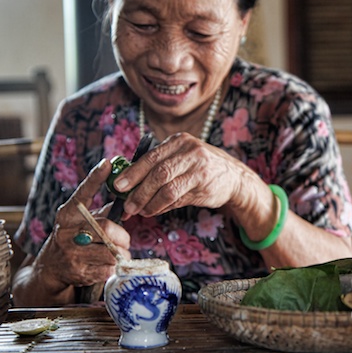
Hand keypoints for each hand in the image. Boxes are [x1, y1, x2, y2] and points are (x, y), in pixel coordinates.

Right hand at [33, 159, 130, 288]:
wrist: (50, 268)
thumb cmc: (74, 239)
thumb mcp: (81, 222)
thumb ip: (102, 211)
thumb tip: (125, 195)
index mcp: (69, 213)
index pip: (83, 192)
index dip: (95, 177)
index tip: (107, 163)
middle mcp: (67, 230)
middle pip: (106, 228)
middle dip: (123, 236)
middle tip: (125, 241)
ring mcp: (70, 251)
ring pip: (110, 250)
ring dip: (121, 254)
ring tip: (119, 254)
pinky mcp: (77, 271)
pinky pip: (107, 268)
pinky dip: (114, 267)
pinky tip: (108, 265)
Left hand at [112, 132, 249, 217]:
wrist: (234, 177)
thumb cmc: (201, 168)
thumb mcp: (182, 158)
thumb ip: (159, 167)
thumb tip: (128, 185)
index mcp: (179, 141)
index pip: (150, 157)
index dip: (132, 172)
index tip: (117, 186)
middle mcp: (190, 150)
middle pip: (157, 172)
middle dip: (138, 190)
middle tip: (126, 205)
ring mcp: (199, 167)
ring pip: (167, 187)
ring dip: (149, 202)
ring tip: (139, 211)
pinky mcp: (204, 184)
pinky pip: (177, 197)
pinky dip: (161, 206)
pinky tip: (154, 210)